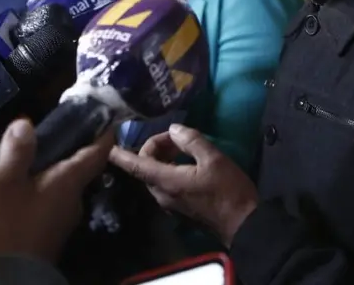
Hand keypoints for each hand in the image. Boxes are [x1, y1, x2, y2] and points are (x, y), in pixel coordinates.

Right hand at [0, 118, 112, 263]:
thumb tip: (26, 123)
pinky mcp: (40, 236)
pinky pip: (27, 207)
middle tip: (18, 144)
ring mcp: (56, 221)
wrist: (1, 283)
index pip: (97, 152)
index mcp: (68, 182)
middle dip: (41, 154)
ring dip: (12, 182)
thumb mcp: (5, 183)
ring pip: (38, 188)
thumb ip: (17, 152)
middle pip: (65, 167)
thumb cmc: (6, 226)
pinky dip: (6, 202)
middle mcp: (70, 201)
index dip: (102, 131)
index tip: (102, 114)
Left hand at [108, 124, 257, 246]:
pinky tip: (188, 162)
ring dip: (163, 158)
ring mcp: (170, 204)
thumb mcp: (213, 158)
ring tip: (184, 146)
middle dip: (155, 148)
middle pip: (145, 168)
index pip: (136, 166)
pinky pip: (165, 184)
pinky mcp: (179, 209)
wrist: (244, 224)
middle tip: (177, 137)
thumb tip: (174, 129)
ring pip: (156, 176)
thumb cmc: (228, 190)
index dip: (121, 155)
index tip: (109, 146)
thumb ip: (191, 141)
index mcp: (167, 181)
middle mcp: (162, 194)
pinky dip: (169, 169)